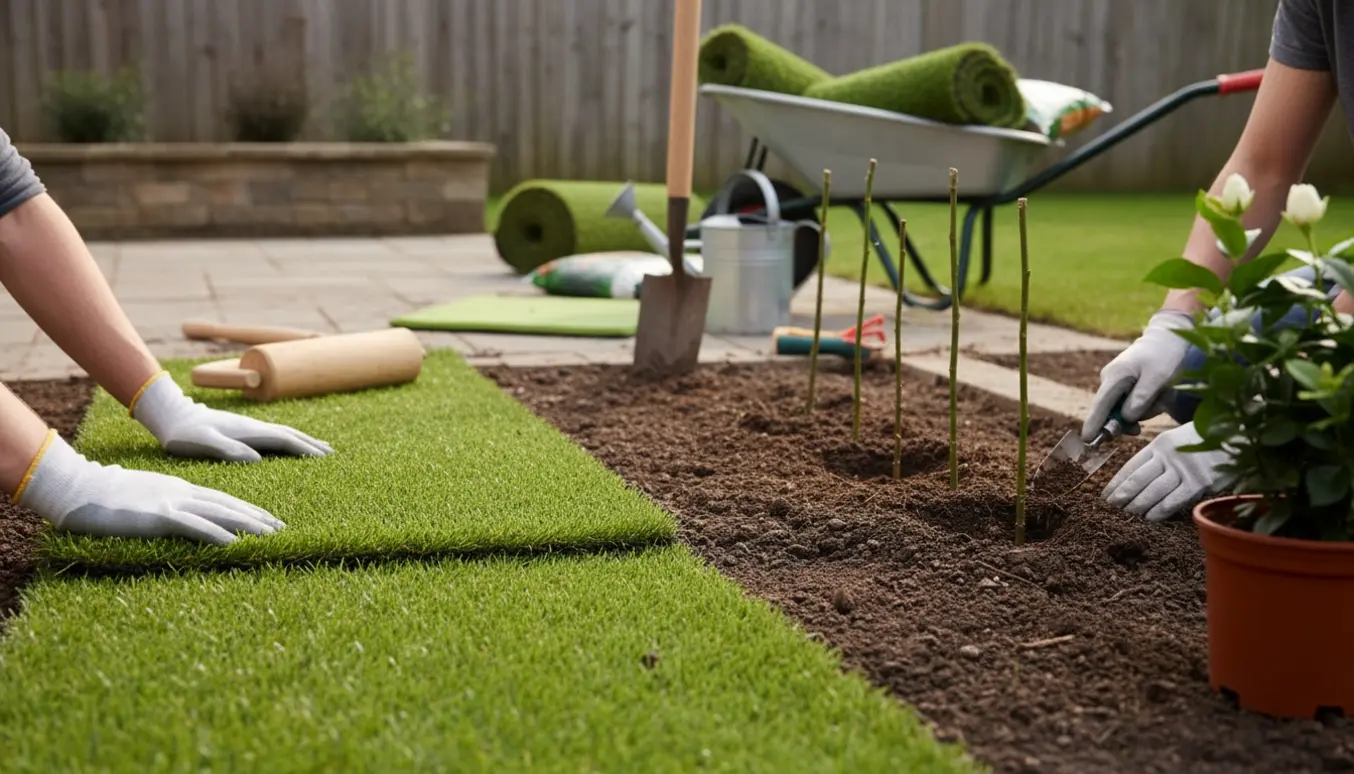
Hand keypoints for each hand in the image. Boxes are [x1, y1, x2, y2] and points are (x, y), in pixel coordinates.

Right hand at [16, 431, 283, 544]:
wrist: (80, 487)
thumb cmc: (105, 495)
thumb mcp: (142, 497)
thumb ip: (160, 504)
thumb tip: (168, 514)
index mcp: (178, 489)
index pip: (220, 500)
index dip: (246, 509)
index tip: (267, 519)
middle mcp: (181, 493)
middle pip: (227, 505)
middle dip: (256, 517)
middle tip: (281, 529)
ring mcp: (170, 502)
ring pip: (219, 514)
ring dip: (247, 525)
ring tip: (271, 535)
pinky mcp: (158, 516)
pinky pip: (194, 526)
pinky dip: (216, 534)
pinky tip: (234, 543)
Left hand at [131, 373, 332, 462]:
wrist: (170, 414)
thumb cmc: (182, 433)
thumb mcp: (202, 443)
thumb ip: (228, 450)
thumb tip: (256, 460)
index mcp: (247, 432)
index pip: (283, 440)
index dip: (305, 449)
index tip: (324, 458)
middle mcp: (252, 427)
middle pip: (289, 434)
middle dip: (311, 443)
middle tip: (332, 453)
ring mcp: (248, 426)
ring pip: (282, 432)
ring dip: (303, 440)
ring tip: (319, 447)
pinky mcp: (242, 429)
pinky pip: (272, 435)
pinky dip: (287, 439)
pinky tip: (287, 444)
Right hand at [1082, 309, 1195, 443]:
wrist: (1168, 336)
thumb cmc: (1165, 355)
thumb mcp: (1158, 378)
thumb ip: (1140, 400)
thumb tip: (1125, 418)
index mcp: (1115, 377)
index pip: (1100, 406)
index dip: (1094, 424)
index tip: (1087, 440)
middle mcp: (1109, 379)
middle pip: (1111, 411)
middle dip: (1131, 418)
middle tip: (1152, 413)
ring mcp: (1114, 381)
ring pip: (1123, 408)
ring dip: (1143, 409)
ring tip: (1162, 395)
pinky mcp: (1122, 383)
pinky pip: (1128, 401)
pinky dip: (1143, 403)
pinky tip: (1157, 394)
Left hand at [1101, 421, 1228, 520]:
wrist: (1237, 437)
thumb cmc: (1203, 441)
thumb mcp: (1176, 441)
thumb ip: (1158, 457)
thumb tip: (1136, 480)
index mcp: (1160, 444)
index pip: (1131, 466)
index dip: (1117, 482)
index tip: (1105, 494)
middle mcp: (1169, 456)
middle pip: (1138, 480)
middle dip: (1122, 495)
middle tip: (1111, 507)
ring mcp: (1184, 469)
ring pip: (1153, 492)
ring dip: (1138, 506)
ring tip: (1128, 514)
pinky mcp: (1199, 482)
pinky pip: (1174, 501)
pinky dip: (1159, 511)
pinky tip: (1150, 518)